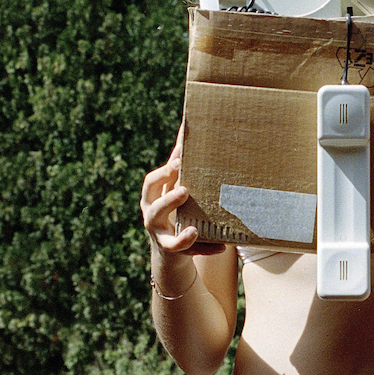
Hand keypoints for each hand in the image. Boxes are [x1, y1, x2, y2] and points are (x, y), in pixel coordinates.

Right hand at [141, 133, 224, 258]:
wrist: (171, 250)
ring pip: (163, 232)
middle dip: (168, 198)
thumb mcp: (176, 187)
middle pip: (153, 205)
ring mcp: (159, 235)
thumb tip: (188, 123)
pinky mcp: (171, 252)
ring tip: (195, 226)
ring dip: (180, 230)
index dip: (165, 172)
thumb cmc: (176, 209)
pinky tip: (222, 246)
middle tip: (185, 191)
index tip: (181, 159)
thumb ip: (180, 163)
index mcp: (153, 196)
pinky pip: (186, 251)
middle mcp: (151, 215)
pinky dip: (203, 248)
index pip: (153, 182)